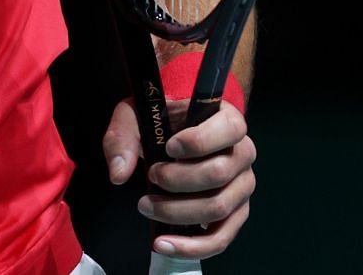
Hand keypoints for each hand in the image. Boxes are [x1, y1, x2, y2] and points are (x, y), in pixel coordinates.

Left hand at [102, 97, 256, 261]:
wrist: (173, 136)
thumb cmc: (161, 122)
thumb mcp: (136, 115)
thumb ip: (123, 136)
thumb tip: (119, 174)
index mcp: (228, 120)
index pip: (229, 129)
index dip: (198, 141)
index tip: (169, 147)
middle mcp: (243, 154)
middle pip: (219, 174)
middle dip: (177, 180)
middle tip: (150, 177)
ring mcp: (242, 187)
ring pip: (218, 208)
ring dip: (177, 212)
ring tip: (147, 206)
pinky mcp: (235, 214)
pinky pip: (220, 238)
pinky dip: (191, 246)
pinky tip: (163, 244)